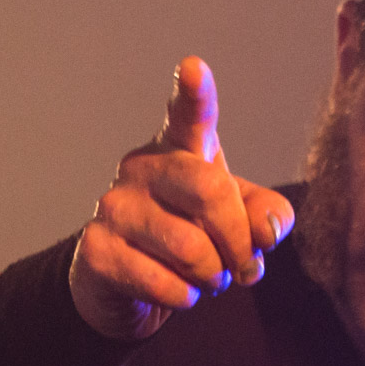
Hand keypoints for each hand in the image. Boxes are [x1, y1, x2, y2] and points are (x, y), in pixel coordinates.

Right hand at [69, 56, 294, 341]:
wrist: (125, 281)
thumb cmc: (191, 232)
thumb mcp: (238, 219)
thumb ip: (266, 217)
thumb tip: (268, 232)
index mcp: (180, 148)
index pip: (188, 115)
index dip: (193, 94)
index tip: (193, 68)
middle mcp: (142, 167)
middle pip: (209, 191)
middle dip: (239, 240)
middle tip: (245, 268)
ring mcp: (114, 206)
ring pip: (189, 246)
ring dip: (212, 276)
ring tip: (209, 278)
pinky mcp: (96, 250)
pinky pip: (161, 282)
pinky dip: (183, 297)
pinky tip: (179, 292)